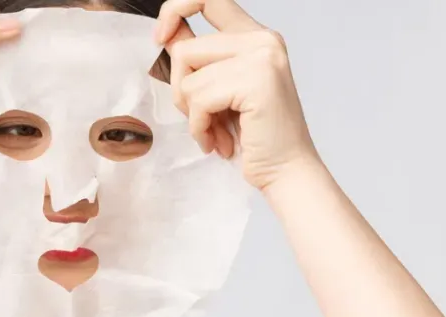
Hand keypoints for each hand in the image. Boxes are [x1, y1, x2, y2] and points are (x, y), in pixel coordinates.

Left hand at [155, 0, 321, 190]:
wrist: (285, 172)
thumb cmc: (252, 138)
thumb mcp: (219, 91)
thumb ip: (198, 61)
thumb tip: (165, 36)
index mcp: (255, 37)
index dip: (175, 10)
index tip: (160, 39)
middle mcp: (262, 39)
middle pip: (185, 49)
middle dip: (182, 92)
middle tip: (204, 119)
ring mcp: (262, 56)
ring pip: (188, 77)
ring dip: (193, 115)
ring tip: (216, 132)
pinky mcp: (257, 79)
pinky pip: (199, 98)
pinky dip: (201, 127)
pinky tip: (219, 142)